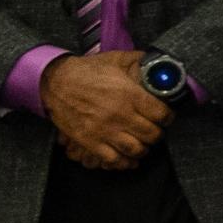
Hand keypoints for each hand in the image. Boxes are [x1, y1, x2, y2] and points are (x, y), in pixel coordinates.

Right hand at [41, 50, 164, 168]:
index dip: (168, 117)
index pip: (162, 115)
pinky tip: (129, 159)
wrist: (55, 82)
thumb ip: (140, 61)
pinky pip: (113, 159)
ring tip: (143, 143)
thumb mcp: (116, 59)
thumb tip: (159, 63)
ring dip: (144, 149)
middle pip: (152, 135)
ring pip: (136, 149)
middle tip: (154, 130)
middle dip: (157, 134)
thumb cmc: (87, 71)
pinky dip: (125, 162)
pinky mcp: (90, 141)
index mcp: (130, 95)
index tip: (166, 117)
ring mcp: (104, 130)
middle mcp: (120, 115)